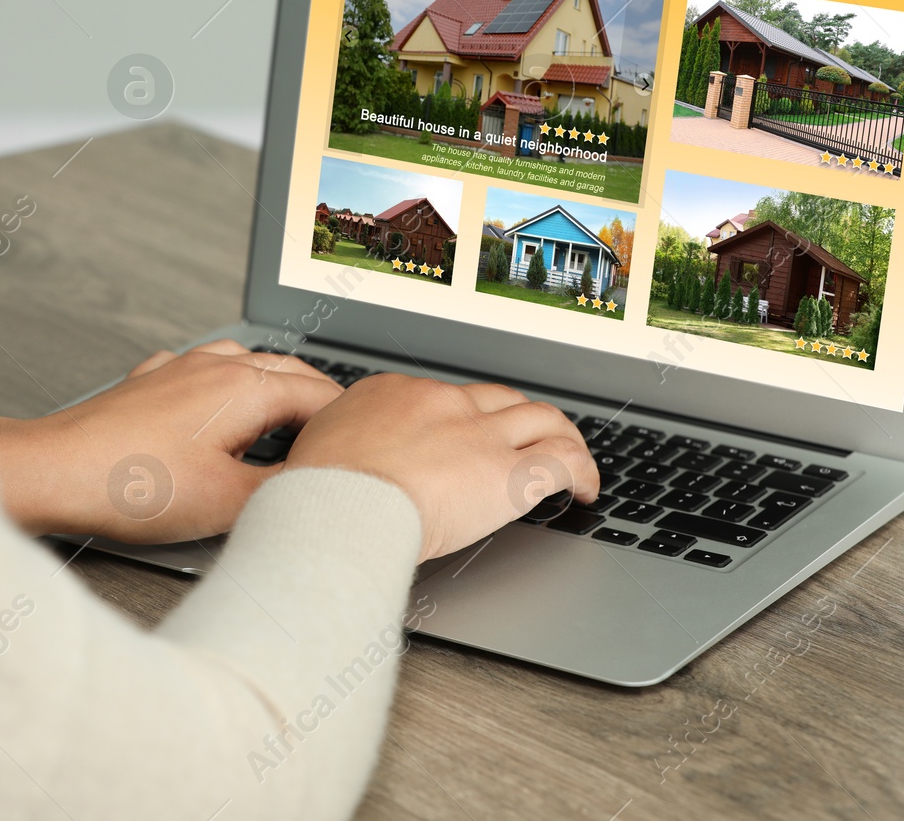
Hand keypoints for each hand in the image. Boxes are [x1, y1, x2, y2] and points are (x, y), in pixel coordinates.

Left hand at [0, 341, 340, 540]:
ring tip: (284, 415)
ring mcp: (178, 369)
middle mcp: (215, 366)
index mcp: (245, 388)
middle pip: (287, 370)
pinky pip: (200, 370)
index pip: (321, 395)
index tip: (363, 446)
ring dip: (272, 385)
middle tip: (335, 431)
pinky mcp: (147, 384)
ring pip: (244, 363)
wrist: (53, 471)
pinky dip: (224, 386)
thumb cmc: (129, 485)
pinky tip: (216, 409)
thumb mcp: (229, 503)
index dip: (347, 424)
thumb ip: (286, 491)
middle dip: (317, 399)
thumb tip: (320, 486)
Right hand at [283, 374, 596, 561]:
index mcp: (393, 394)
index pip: (442, 396)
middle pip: (498, 397)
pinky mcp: (507, 473)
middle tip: (528, 437)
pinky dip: (583, 471)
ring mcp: (477, 434)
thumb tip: (335, 464)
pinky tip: (586, 488)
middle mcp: (441, 404)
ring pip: (540, 418)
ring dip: (561, 435)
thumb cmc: (318, 494)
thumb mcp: (316, 452)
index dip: (463, 417)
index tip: (466, 436)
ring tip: (572, 456)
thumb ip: (341, 448)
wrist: (338, 509)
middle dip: (519, 417)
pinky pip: (562, 461)